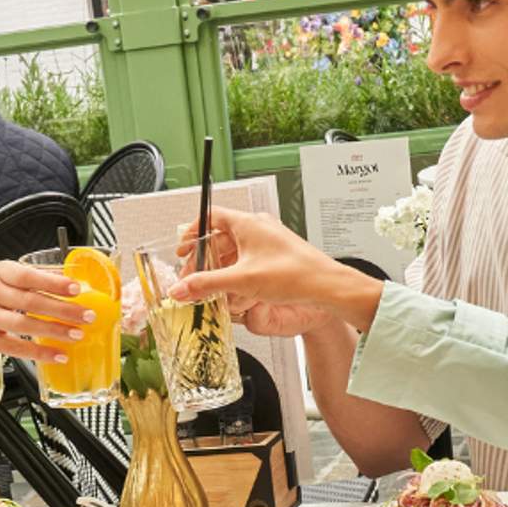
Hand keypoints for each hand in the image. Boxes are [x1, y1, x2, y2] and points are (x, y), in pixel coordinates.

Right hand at [0, 262, 93, 364]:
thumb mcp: (2, 274)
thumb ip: (33, 275)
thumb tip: (67, 275)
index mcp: (0, 273)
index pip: (29, 276)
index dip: (53, 282)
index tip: (76, 288)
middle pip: (31, 302)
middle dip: (62, 309)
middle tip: (86, 315)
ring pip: (24, 325)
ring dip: (54, 331)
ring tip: (77, 334)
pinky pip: (15, 348)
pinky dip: (39, 353)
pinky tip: (57, 354)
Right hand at [167, 208, 381, 330]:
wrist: (326, 285)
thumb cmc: (294, 274)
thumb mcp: (242, 281)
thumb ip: (207, 284)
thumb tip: (181, 289)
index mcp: (247, 223)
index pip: (210, 216)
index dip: (192, 232)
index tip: (182, 249)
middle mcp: (257, 228)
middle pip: (219, 236)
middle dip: (204, 258)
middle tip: (192, 276)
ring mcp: (267, 241)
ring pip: (234, 250)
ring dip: (220, 268)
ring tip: (211, 286)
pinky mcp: (275, 256)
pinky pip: (247, 260)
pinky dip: (236, 273)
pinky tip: (234, 290)